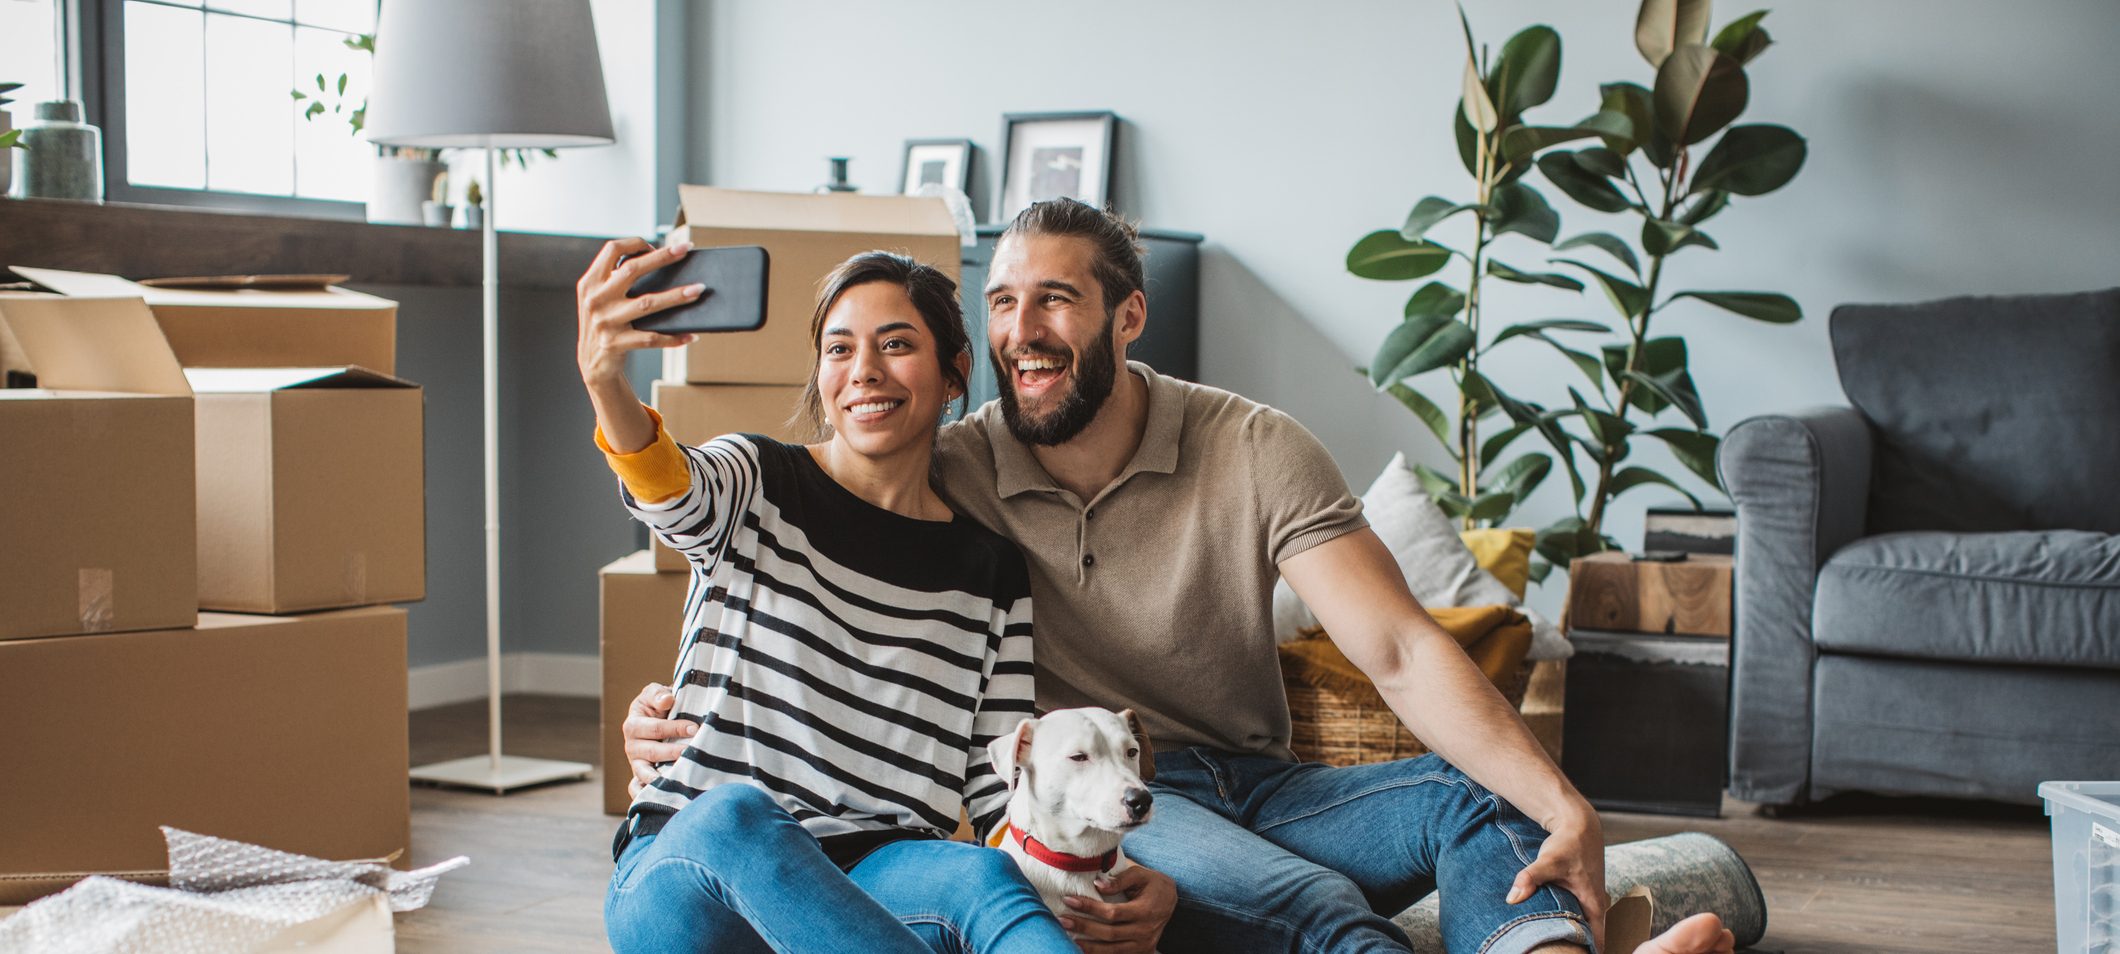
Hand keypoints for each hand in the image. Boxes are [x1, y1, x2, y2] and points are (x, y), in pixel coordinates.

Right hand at [575, 236, 701, 386]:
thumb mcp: (601, 299)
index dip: (635, 242)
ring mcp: (604, 322)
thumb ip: (617, 280)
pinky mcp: (615, 343)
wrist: (592, 363)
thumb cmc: (606, 323)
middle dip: (662, 257)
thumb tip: (662, 263)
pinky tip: (690, 335)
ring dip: (676, 296)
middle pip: (632, 270)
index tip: (656, 244)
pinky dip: (673, 337)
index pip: (611, 249)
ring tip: (699, 289)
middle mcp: (595, 299)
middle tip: (686, 248)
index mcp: (590, 283)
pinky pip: (651, 338)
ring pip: (647, 303)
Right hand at [621, 682, 694, 798]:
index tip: (694, 729)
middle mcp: (631, 747)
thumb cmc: (659, 705)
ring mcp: (635, 765)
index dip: (675, 728)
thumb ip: (658, 694)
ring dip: (663, 777)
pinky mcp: (640, 778)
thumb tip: (667, 700)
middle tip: (693, 751)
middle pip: (652, 752)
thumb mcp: (655, 693)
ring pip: (645, 774)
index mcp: (633, 725)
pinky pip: (637, 790)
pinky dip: (646, 795)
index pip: (655, 728)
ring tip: (681, 778)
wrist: (660, 719)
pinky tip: (664, 797)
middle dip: (673, 752)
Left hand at [1060, 863, 1174, 952]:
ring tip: (1068, 938)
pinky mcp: (1141, 952)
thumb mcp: (1140, 874)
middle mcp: (1146, 932)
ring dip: (1089, 946)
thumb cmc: (1152, 884)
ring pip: (1112, 950)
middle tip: (1062, 920)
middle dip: (1083, 927)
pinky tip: (1083, 950)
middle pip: (1109, 934)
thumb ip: (1120, 879)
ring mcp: (1144, 945)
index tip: (1069, 900)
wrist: (1170, 900)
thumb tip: (1098, 884)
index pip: (1113, 913)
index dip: (1090, 908)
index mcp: (1146, 911)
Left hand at [1509, 814, 1607, 950]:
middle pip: (1589, 937)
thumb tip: (1512, 898)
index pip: (1597, 942)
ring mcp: (1591, 899)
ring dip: (1570, 935)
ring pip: (1583, 925)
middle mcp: (1597, 906)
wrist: (1579, 823)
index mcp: (1594, 905)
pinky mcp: (1583, 893)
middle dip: (1575, 948)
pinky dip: (1567, 921)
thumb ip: (1530, 878)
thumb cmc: (1568, 843)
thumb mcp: (1548, 861)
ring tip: (1549, 947)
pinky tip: (1550, 925)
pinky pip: (1577, 914)